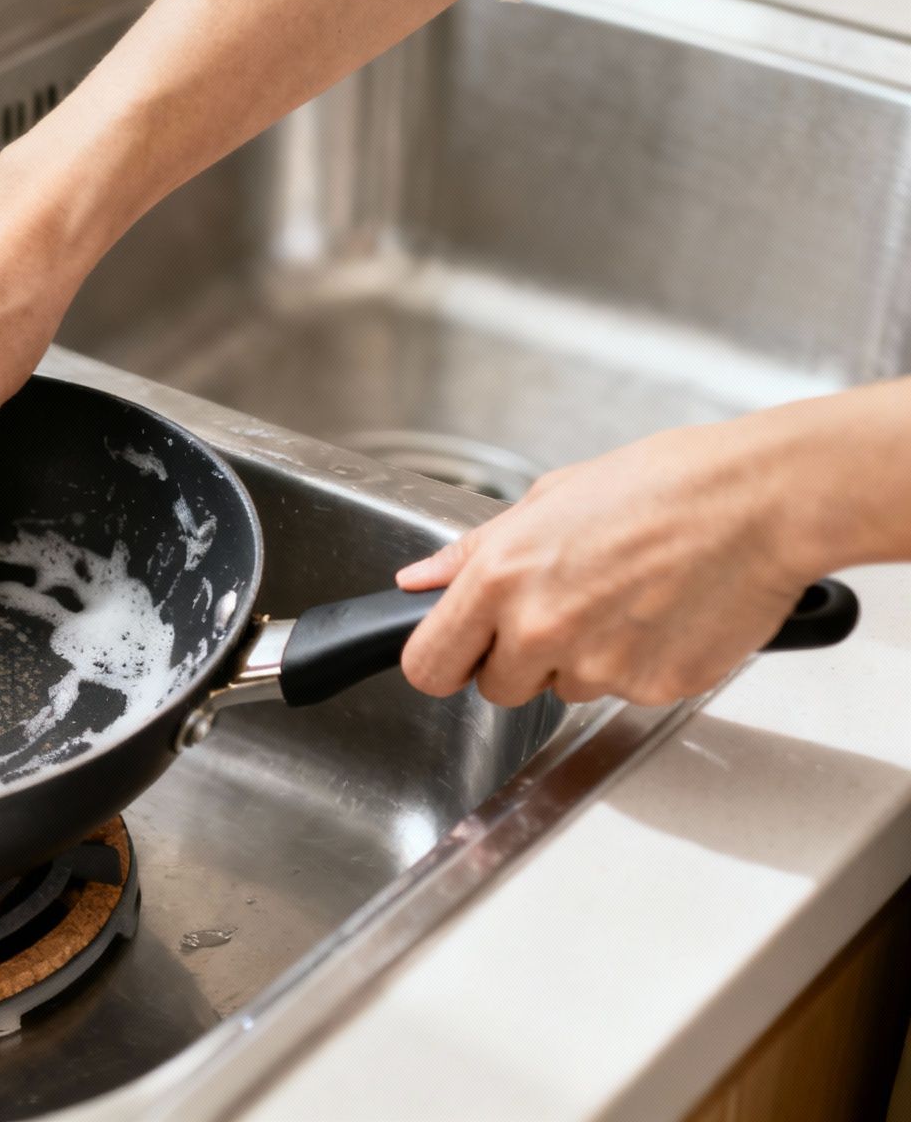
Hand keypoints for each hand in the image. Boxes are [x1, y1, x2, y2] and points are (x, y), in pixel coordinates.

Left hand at [395, 419, 822, 706]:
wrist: (760, 501)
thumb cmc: (663, 486)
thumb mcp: (549, 499)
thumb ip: (473, 552)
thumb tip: (418, 581)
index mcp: (500, 579)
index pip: (428, 666)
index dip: (443, 661)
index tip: (459, 652)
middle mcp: (540, 629)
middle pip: (495, 689)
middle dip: (518, 660)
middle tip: (565, 607)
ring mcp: (598, 667)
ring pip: (562, 690)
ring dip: (580, 660)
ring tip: (624, 597)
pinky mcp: (651, 688)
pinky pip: (622, 693)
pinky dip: (635, 664)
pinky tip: (660, 614)